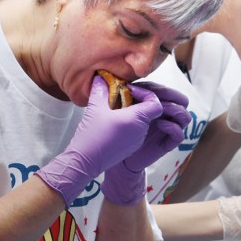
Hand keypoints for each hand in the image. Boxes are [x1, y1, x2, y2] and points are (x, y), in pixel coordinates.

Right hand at [37, 75, 164, 204]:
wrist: (84, 162)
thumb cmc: (91, 135)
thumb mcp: (94, 108)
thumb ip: (101, 90)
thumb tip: (101, 78)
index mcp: (137, 119)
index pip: (155, 102)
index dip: (145, 93)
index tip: (128, 91)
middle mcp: (141, 130)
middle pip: (148, 110)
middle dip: (136, 101)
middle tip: (119, 97)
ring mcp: (137, 140)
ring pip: (141, 121)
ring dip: (131, 113)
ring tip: (113, 110)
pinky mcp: (131, 147)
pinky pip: (135, 131)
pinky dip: (128, 124)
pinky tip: (111, 123)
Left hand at [101, 82, 190, 204]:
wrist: (109, 157)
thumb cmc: (109, 131)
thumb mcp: (107, 109)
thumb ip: (108, 93)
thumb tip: (100, 74)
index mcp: (149, 105)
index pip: (163, 90)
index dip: (156, 87)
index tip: (137, 88)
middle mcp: (160, 115)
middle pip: (180, 100)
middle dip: (171, 94)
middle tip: (156, 96)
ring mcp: (164, 129)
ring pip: (184, 115)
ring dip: (174, 109)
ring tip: (159, 108)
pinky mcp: (165, 144)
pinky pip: (179, 134)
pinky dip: (172, 127)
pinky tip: (159, 123)